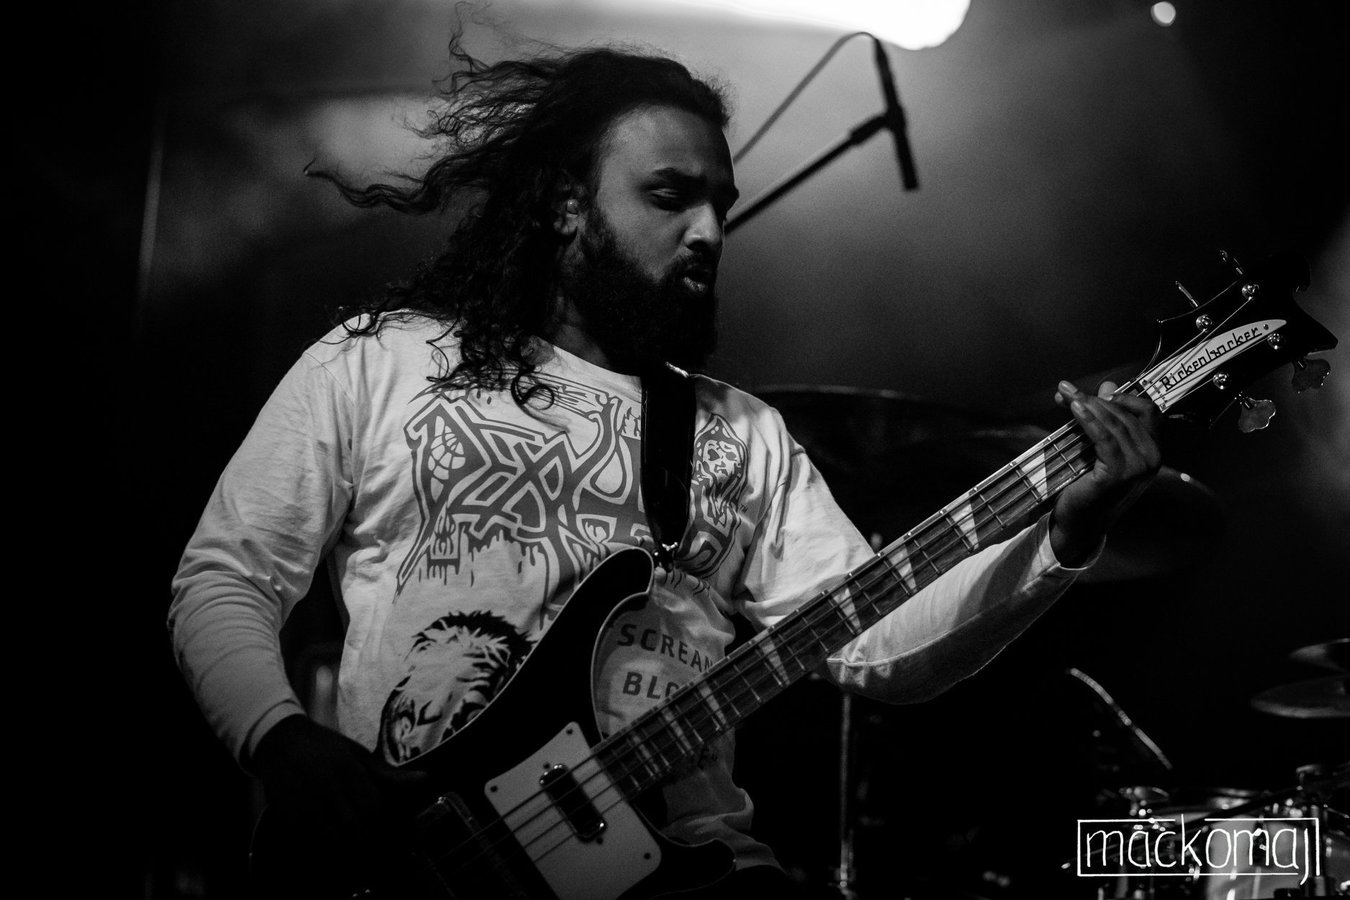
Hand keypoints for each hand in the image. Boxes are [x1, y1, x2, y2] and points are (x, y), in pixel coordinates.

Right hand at [250, 715, 429, 891]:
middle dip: (377, 849)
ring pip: (335, 843)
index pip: (376, 809)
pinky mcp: (290, 819)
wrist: (279, 742)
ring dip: (355, 859)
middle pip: (357, 830)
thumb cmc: (326, 748)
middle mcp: (328, 790)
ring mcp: (306, 806)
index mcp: (349, 771)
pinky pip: (313, 846)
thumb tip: (426, 781)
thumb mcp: (359, 755)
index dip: (391, 829)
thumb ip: (389, 774)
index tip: (405, 842)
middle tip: (393, 862)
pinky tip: (344, 862)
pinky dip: (330, 857)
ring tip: (373, 869)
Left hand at [1050, 379, 1162, 565]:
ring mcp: (1137, 468)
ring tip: (1065, 394)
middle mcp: (1153, 458)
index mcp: (1154, 450)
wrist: (1080, 521)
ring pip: (1114, 423)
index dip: (1124, 396)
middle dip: (1094, 399)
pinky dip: (1088, 420)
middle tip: (1066, 390)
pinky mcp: (1117, 475)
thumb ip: (1107, 417)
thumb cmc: (1090, 483)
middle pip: (1125, 414)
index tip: (1098, 392)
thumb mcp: (1100, 446)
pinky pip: (1103, 439)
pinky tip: (1074, 409)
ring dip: (1088, 405)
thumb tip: (1108, 384)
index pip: (1149, 411)